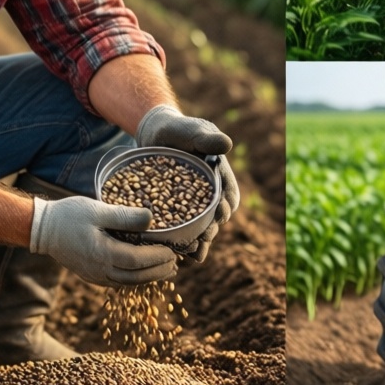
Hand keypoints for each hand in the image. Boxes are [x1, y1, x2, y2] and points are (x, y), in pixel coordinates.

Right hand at [30, 195, 176, 286]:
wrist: (41, 229)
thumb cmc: (68, 215)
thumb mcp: (97, 210)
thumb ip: (125, 216)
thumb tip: (151, 218)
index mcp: (103, 254)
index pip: (138, 261)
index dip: (157, 258)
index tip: (172, 252)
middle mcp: (100, 270)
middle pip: (136, 277)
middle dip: (158, 271)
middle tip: (175, 264)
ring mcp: (94, 276)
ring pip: (128, 283)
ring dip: (149, 278)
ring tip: (165, 271)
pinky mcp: (91, 276)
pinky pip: (117, 282)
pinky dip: (134, 279)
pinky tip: (143, 272)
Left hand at [136, 104, 240, 262]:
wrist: (154, 135)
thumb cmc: (177, 130)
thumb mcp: (191, 131)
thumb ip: (206, 138)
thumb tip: (226, 144)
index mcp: (219, 178)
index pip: (230, 198)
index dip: (226, 207)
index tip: (220, 212)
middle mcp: (209, 195)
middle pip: (216, 219)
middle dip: (212, 230)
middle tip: (203, 237)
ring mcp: (192, 205)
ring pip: (201, 229)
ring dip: (199, 243)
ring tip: (192, 254)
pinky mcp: (176, 212)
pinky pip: (183, 231)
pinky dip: (182, 243)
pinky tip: (177, 254)